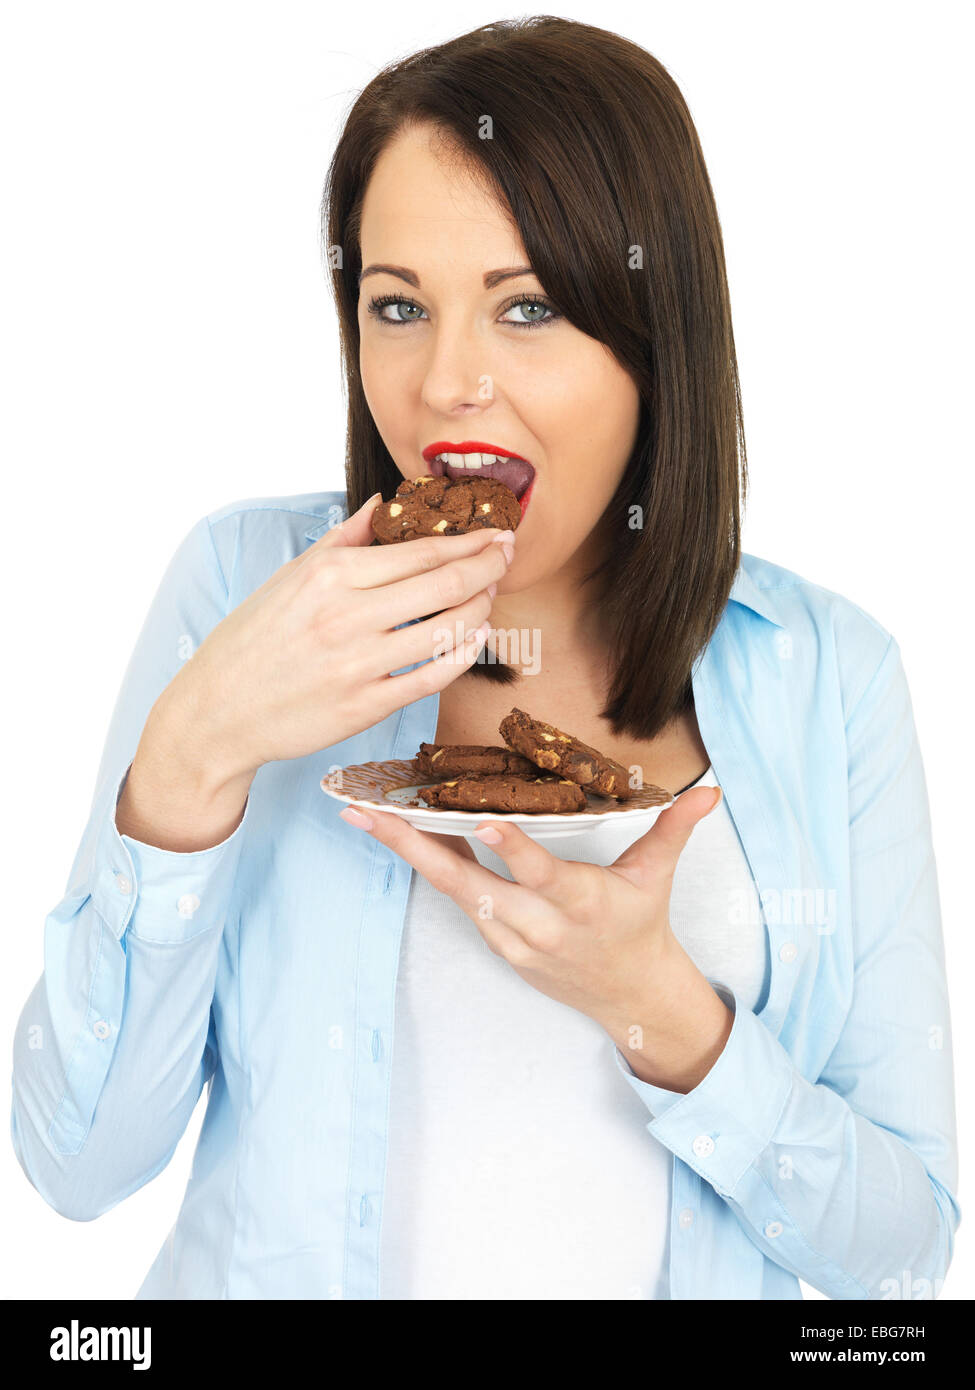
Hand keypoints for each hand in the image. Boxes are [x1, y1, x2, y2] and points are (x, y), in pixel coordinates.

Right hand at [154, 494, 514, 784]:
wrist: (217, 711)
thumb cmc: (252, 641)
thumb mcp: (289, 578)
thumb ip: (341, 540)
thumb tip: (381, 503)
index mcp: (330, 575)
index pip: (420, 551)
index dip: (469, 541)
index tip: (494, 533)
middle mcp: (347, 616)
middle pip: (445, 584)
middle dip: (487, 566)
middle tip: (506, 556)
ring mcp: (358, 663)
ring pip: (448, 630)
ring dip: (481, 609)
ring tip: (487, 597)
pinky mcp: (365, 705)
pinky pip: (432, 677)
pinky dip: (463, 654)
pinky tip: (473, 639)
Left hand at [340, 782, 733, 1090]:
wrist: (630, 996)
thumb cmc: (640, 926)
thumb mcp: (657, 876)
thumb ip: (674, 828)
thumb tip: (708, 790)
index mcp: (580, 902)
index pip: (541, 874)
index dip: (512, 852)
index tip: (481, 823)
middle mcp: (539, 924)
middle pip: (469, 886)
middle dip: (415, 850)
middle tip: (370, 816)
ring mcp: (512, 940)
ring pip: (455, 894)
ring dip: (412, 856)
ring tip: (370, 819)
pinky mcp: (499, 947)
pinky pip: (462, 904)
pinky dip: (436, 872)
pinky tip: (408, 839)